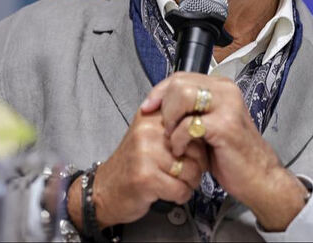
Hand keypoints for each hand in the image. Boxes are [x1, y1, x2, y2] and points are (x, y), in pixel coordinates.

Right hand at [67, 109, 207, 229]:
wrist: (104, 190)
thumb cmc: (134, 165)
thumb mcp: (151, 136)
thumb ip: (175, 127)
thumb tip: (207, 127)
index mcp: (152, 117)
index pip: (193, 124)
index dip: (199, 144)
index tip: (190, 153)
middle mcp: (148, 131)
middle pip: (196, 149)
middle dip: (197, 166)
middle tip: (184, 172)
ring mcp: (145, 153)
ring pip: (191, 170)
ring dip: (189, 183)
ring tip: (175, 182)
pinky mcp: (145, 177)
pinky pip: (180, 189)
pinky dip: (180, 196)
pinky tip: (168, 192)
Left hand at [140, 72, 307, 230]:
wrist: (258, 177)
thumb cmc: (232, 154)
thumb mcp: (207, 125)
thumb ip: (189, 110)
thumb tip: (159, 103)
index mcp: (221, 88)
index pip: (181, 77)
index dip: (159, 92)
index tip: (148, 107)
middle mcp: (226, 91)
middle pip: (179, 82)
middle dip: (165, 106)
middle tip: (167, 128)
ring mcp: (227, 106)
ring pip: (183, 95)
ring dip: (171, 119)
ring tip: (175, 137)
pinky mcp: (225, 125)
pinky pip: (188, 124)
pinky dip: (179, 139)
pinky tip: (183, 150)